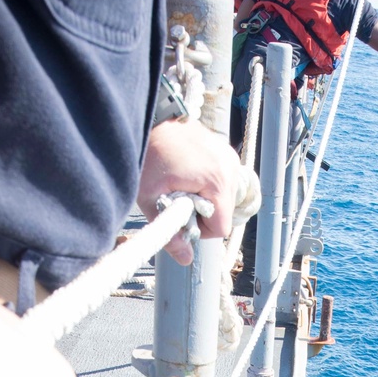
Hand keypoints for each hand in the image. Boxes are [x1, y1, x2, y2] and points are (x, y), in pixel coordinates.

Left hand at [137, 119, 240, 264]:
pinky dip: (208, 183)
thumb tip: (186, 260)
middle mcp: (229, 169)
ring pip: (225, 197)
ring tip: (182, 184)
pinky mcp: (224, 149)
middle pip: (225, 213)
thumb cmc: (147, 155)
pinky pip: (223, 180)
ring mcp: (229, 157)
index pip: (221, 228)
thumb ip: (170, 233)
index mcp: (217, 182)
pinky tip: (189, 173)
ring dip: (206, 199)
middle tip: (178, 201)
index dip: (200, 231)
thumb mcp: (151, 199)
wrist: (149, 116)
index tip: (181, 218)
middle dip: (203, 214)